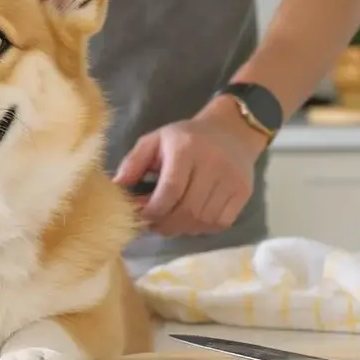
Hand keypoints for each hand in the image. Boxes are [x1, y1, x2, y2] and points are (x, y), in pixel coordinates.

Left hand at [113, 97, 267, 236]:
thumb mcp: (155, 141)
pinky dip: (201, 228)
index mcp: (187, 149)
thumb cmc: (186, 138)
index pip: (170, 190)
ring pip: (203, 220)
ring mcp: (232, 180)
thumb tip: (115, 188)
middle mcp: (213, 164)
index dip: (153, 210)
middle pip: (187, 209)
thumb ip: (133, 163)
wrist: (231, 131)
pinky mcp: (243, 193)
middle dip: (165, 224)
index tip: (141, 215)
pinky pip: (220, 223)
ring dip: (182, 228)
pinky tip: (191, 219)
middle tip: (152, 224)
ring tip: (170, 221)